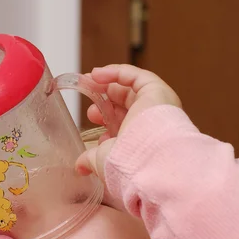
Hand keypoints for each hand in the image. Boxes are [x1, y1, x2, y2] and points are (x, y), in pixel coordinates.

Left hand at [77, 64, 181, 178]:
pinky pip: (136, 76)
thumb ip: (91, 159)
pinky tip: (96, 74)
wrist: (145, 158)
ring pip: (131, 89)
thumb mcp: (103, 161)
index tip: (91, 118)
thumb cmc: (128, 163)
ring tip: (89, 82)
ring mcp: (155, 106)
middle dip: (105, 104)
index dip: (106, 119)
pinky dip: (116, 72)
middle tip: (90, 106)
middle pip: (127, 105)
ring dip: (108, 85)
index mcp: (139, 141)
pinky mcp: (157, 91)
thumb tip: (80, 167)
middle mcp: (150, 123)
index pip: (124, 124)